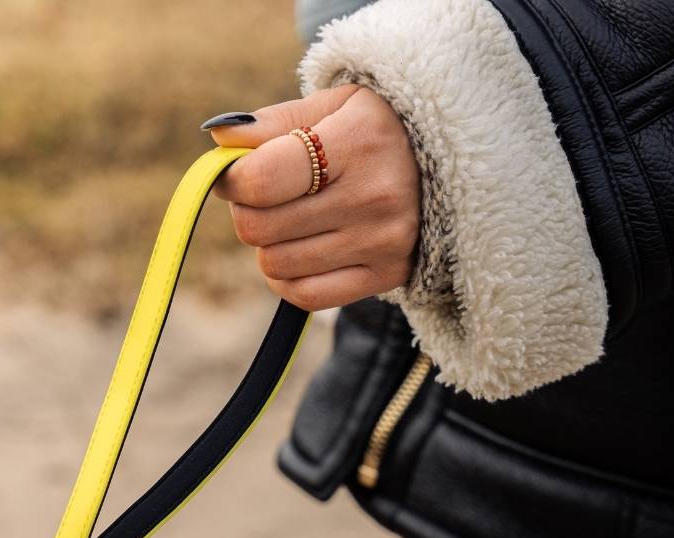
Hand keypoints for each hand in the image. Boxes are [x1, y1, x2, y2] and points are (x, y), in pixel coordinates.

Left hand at [206, 88, 419, 310]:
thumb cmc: (378, 129)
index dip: (233, 180)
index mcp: (358, 141)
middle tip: (264, 196)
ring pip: (275, 264)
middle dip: (248, 211)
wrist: (453, 162)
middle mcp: (374, 196)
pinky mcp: (386, 276)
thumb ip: (275, 123)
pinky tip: (298, 253)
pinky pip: (305, 295)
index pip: (263, 180)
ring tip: (292, 219)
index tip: (236, 173)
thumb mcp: (335, 107)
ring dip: (268, 244)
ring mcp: (382, 242)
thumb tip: (220, 142)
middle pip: (261, 227)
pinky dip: (287, 278)